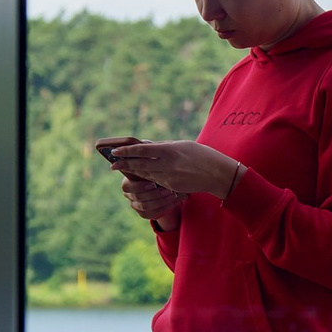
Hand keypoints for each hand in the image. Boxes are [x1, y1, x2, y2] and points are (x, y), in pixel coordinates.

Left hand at [108, 140, 242, 200]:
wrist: (218, 174)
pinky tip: (141, 174)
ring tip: (123, 168)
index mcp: (170, 151)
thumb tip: (146, 146)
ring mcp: (169, 177)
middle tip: (113, 164)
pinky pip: (155, 181)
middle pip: (139, 164)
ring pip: (145, 174)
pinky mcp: (172, 186)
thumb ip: (164, 147)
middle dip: (124, 164)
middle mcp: (167, 164)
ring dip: (133, 171)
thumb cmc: (202, 155)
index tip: (115, 152)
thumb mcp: (183, 145)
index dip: (127, 151)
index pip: (142, 150)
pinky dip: (146, 177)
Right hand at [121, 175, 183, 232]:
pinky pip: (152, 213)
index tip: (153, 184)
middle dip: (155, 194)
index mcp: (127, 184)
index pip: (128, 187)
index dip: (140, 187)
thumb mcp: (154, 172)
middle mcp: (129, 195)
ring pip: (145, 206)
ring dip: (161, 201)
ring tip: (173, 196)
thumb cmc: (157, 175)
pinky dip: (164, 208)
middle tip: (168, 190)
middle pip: (138, 197)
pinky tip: (173, 202)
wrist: (164, 188)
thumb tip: (152, 163)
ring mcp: (135, 205)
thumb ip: (151, 169)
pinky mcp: (143, 214)